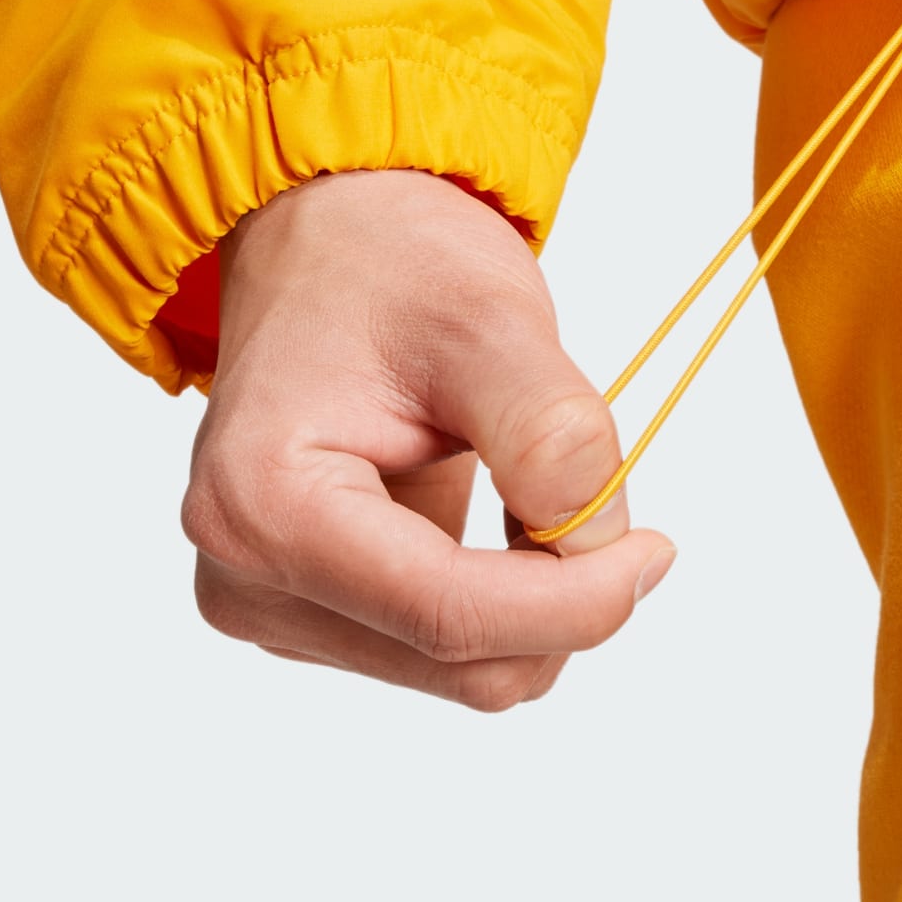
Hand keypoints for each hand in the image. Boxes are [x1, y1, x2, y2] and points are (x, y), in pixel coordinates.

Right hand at [182, 169, 673, 709]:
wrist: (331, 235)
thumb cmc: (390, 260)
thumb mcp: (488, 318)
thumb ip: (547, 431)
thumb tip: (597, 542)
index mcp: (262, 505)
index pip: (446, 614)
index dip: (573, 602)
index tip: (656, 551)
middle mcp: (245, 578)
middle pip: (456, 660)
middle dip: (562, 599)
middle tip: (616, 502)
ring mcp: (273, 603)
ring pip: (459, 666)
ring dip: (536, 595)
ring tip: (537, 475)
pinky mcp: (314, 610)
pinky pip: (444, 643)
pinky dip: (507, 592)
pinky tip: (504, 506)